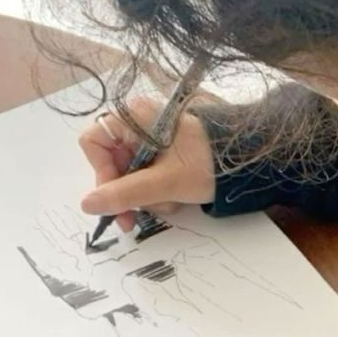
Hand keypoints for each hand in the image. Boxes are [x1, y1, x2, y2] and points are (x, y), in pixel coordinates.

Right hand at [79, 98, 215, 230]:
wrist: (250, 163)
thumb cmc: (207, 164)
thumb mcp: (164, 182)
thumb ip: (124, 194)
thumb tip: (86, 204)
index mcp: (134, 116)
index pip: (94, 142)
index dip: (100, 172)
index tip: (114, 198)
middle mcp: (138, 123)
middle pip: (111, 163)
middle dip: (127, 193)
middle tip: (133, 220)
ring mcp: (151, 140)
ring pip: (128, 175)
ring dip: (145, 196)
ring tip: (171, 202)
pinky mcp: (165, 154)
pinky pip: (146, 177)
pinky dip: (157, 192)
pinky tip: (177, 198)